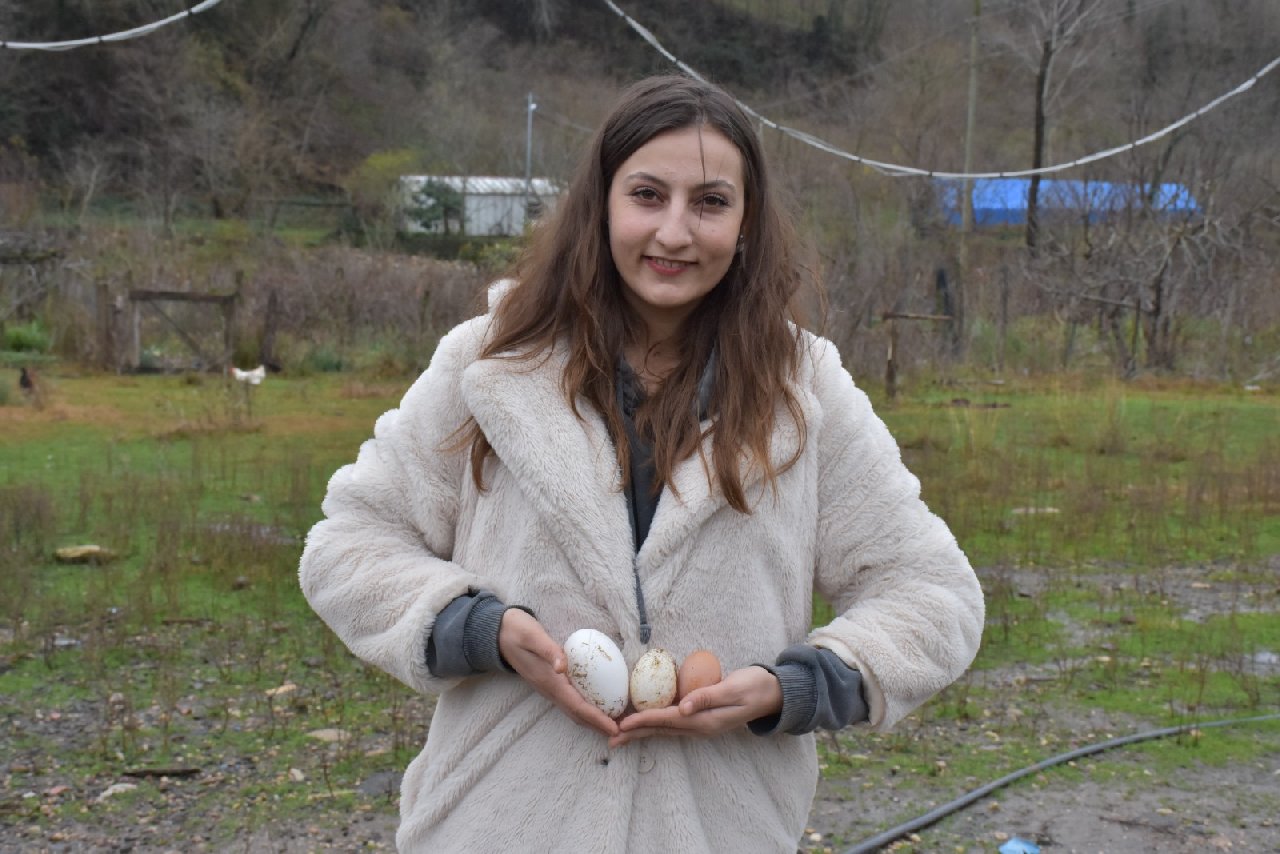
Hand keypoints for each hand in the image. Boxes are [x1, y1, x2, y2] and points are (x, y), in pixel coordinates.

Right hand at [498, 608, 619, 737]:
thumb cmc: (517, 631)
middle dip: (598, 725)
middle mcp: (549, 689)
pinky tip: (598, 705)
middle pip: (577, 714)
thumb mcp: (533, 636)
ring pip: (573, 710)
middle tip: (622, 732)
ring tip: (613, 723)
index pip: (577, 706)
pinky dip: (586, 709)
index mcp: (548, 681)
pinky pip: (570, 702)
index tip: (614, 728)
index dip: (596, 719)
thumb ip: (549, 650)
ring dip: (593, 720)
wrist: (498, 633)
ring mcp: (548, 688)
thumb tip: (563, 666)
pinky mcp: (550, 683)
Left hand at [609, 665, 781, 747]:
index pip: (668, 720)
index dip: (644, 720)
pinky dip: (656, 724)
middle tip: (611, 739)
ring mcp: (702, 726)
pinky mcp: (703, 719)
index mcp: (706, 721)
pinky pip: (674, 725)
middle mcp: (701, 728)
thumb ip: (707, 697)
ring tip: (621, 736)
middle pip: (662, 731)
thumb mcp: (733, 689)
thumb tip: (684, 708)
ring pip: (666, 730)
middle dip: (636, 733)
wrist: (773, 694)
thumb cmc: (754, 686)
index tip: (622, 724)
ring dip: (643, 732)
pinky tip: (646, 724)